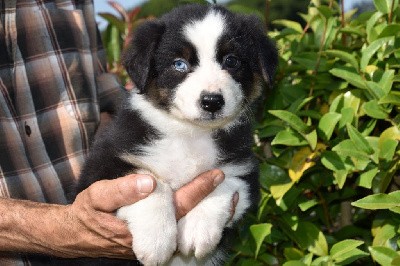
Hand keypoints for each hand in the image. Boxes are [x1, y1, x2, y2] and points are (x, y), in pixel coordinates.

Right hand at [64, 169, 226, 258]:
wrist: (78, 236)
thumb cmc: (88, 214)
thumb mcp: (98, 197)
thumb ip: (122, 190)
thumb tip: (149, 183)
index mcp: (144, 223)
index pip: (179, 205)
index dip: (199, 190)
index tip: (217, 174)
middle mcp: (154, 238)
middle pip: (191, 220)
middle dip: (213, 206)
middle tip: (235, 189)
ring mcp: (156, 242)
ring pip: (189, 228)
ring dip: (211, 215)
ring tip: (232, 199)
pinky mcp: (156, 241)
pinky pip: (182, 229)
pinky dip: (199, 218)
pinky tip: (209, 208)